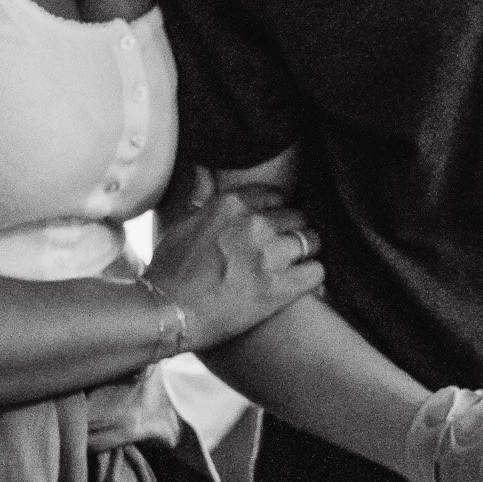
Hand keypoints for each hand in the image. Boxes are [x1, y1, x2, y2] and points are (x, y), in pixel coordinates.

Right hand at [146, 181, 322, 352]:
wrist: (166, 313)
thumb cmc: (169, 271)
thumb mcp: (180, 224)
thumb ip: (201, 196)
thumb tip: (203, 168)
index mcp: (230, 205)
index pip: (275, 196)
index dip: (276, 211)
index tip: (275, 224)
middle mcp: (254, 224)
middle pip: (296, 217)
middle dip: (293, 231)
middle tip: (287, 248)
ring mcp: (268, 256)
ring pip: (310, 242)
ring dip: (306, 253)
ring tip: (297, 265)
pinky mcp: (279, 288)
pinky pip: (316, 272)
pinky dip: (313, 277)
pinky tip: (303, 283)